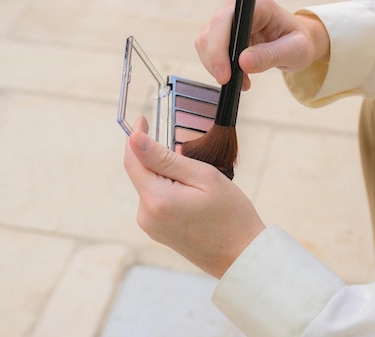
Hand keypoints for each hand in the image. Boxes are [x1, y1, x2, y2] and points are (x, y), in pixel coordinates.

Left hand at [123, 118, 265, 278]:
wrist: (242, 256)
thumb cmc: (231, 215)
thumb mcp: (203, 177)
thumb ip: (164, 158)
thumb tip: (134, 140)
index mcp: (156, 199)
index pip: (133, 159)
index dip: (136, 137)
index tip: (144, 118)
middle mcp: (146, 215)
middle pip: (142, 173)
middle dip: (158, 157)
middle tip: (189, 153)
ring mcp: (151, 226)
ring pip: (150, 186)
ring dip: (167, 174)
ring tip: (199, 182)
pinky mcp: (158, 232)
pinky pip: (157, 201)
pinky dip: (170, 189)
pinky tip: (195, 196)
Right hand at [195, 0, 330, 89]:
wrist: (296, 42)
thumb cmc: (299, 43)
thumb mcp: (295, 51)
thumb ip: (271, 55)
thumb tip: (243, 62)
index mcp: (257, 3)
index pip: (225, 21)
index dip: (219, 48)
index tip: (225, 75)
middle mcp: (237, 4)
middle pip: (210, 33)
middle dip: (217, 63)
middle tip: (232, 84)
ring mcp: (227, 17)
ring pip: (205, 44)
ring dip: (219, 67)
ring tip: (243, 81)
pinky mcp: (222, 31)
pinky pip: (210, 51)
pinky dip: (220, 67)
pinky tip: (240, 77)